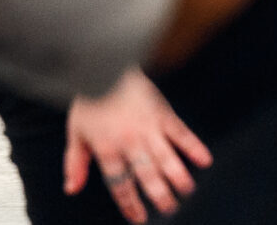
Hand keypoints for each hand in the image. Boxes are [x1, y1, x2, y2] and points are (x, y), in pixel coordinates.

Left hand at [65, 70, 211, 222]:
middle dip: (159, 194)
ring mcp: (149, 127)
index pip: (120, 183)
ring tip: (187, 191)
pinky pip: (181, 133)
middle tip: (171, 209)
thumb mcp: (75, 134)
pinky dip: (194, 146)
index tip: (139, 218)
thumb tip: (72, 190)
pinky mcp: (163, 113)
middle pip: (147, 174)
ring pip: (166, 156)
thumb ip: (75, 163)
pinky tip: (205, 160)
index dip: (130, 203)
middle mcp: (130, 142)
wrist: (103, 68)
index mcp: (107, 149)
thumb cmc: (89, 101)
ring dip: (178, 175)